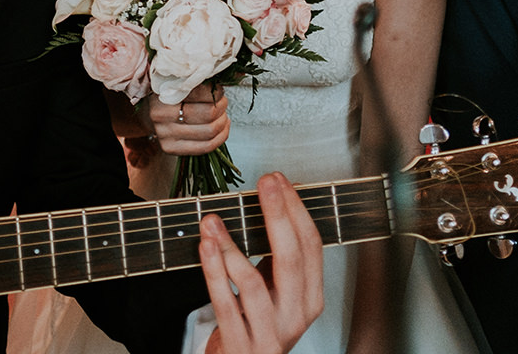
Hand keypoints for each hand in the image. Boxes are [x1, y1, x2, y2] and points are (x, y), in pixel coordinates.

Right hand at [149, 84, 228, 155]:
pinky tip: (222, 128)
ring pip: (209, 131)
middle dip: (221, 107)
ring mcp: (164, 135)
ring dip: (222, 121)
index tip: (219, 89)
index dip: (216, 92)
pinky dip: (221, 136)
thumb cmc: (169, 95)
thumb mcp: (179, 82)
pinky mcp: (170, 148)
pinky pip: (206, 146)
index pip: (200, 93)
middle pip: (208, 114)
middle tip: (222, 102)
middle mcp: (161, 115)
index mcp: (164, 93)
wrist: (151, 114)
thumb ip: (197, 81)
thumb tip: (220, 79)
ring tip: (222, 114)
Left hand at [201, 172, 323, 353]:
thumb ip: (278, 252)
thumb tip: (282, 198)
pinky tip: (206, 247)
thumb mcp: (277, 288)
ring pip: (253, 282)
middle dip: (278, 215)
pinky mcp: (240, 344)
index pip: (312, 247)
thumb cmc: (258, 323)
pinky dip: (214, 271)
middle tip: (265, 184)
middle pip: (291, 259)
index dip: (296, 210)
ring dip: (231, 245)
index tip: (279, 181)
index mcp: (310, 298)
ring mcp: (269, 333)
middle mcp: (295, 316)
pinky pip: (225, 303)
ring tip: (213, 219)